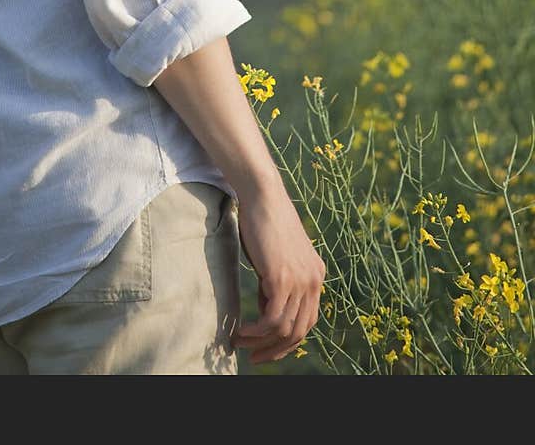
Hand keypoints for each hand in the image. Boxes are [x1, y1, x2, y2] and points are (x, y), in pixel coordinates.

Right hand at [231, 176, 325, 363]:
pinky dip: (256, 332)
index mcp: (315, 275)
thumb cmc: (263, 223)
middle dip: (276, 350)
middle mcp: (314, 280)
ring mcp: (300, 281)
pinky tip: (240, 331)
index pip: (307, 321)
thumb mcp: (275, 258)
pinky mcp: (282, 278)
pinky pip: (272, 319)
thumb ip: (277, 283)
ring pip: (285, 329)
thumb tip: (266, 309)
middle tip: (254, 358)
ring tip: (239, 343)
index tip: (267, 348)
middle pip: (300, 332)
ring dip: (260, 343)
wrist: (263, 196)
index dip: (288, 341)